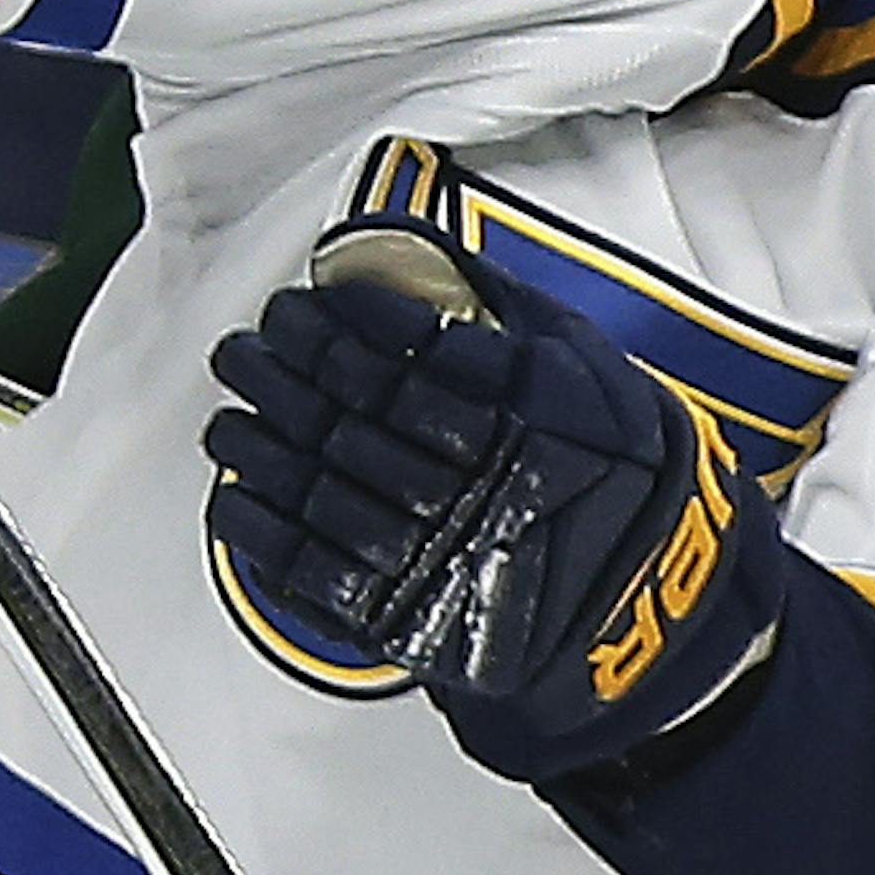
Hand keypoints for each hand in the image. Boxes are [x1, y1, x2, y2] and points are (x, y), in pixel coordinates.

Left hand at [204, 224, 787, 781]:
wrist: (649, 603)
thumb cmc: (617, 468)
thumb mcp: (585, 364)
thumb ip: (507, 309)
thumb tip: (431, 254)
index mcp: (526, 408)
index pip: (407, 350)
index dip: (336, 323)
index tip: (298, 301)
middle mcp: (484, 477)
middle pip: (355, 410)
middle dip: (282, 370)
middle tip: (243, 344)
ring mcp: (449, 553)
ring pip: (327, 486)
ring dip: (261, 447)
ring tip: (225, 415)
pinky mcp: (422, 620)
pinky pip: (324, 574)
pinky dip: (266, 534)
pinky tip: (233, 498)